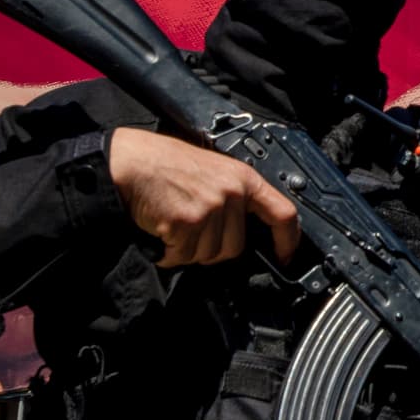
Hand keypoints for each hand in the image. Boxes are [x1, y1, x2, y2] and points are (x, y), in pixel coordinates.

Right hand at [105, 127, 300, 267]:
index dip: (287, 240)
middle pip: (234, 248)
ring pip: (207, 256)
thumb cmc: (168, 166)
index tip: (285, 257)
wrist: (132, 162)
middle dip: (211, 248)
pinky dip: (168, 252)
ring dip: (187, 250)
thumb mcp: (215, 171)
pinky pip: (182, 257)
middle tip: (190, 228)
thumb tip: (244, 232)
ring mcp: (210, 208)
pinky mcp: (187, 222)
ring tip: (173, 223)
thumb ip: (234, 198)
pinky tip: (160, 230)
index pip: (283, 213)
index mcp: (244, 178)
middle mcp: (232, 193)